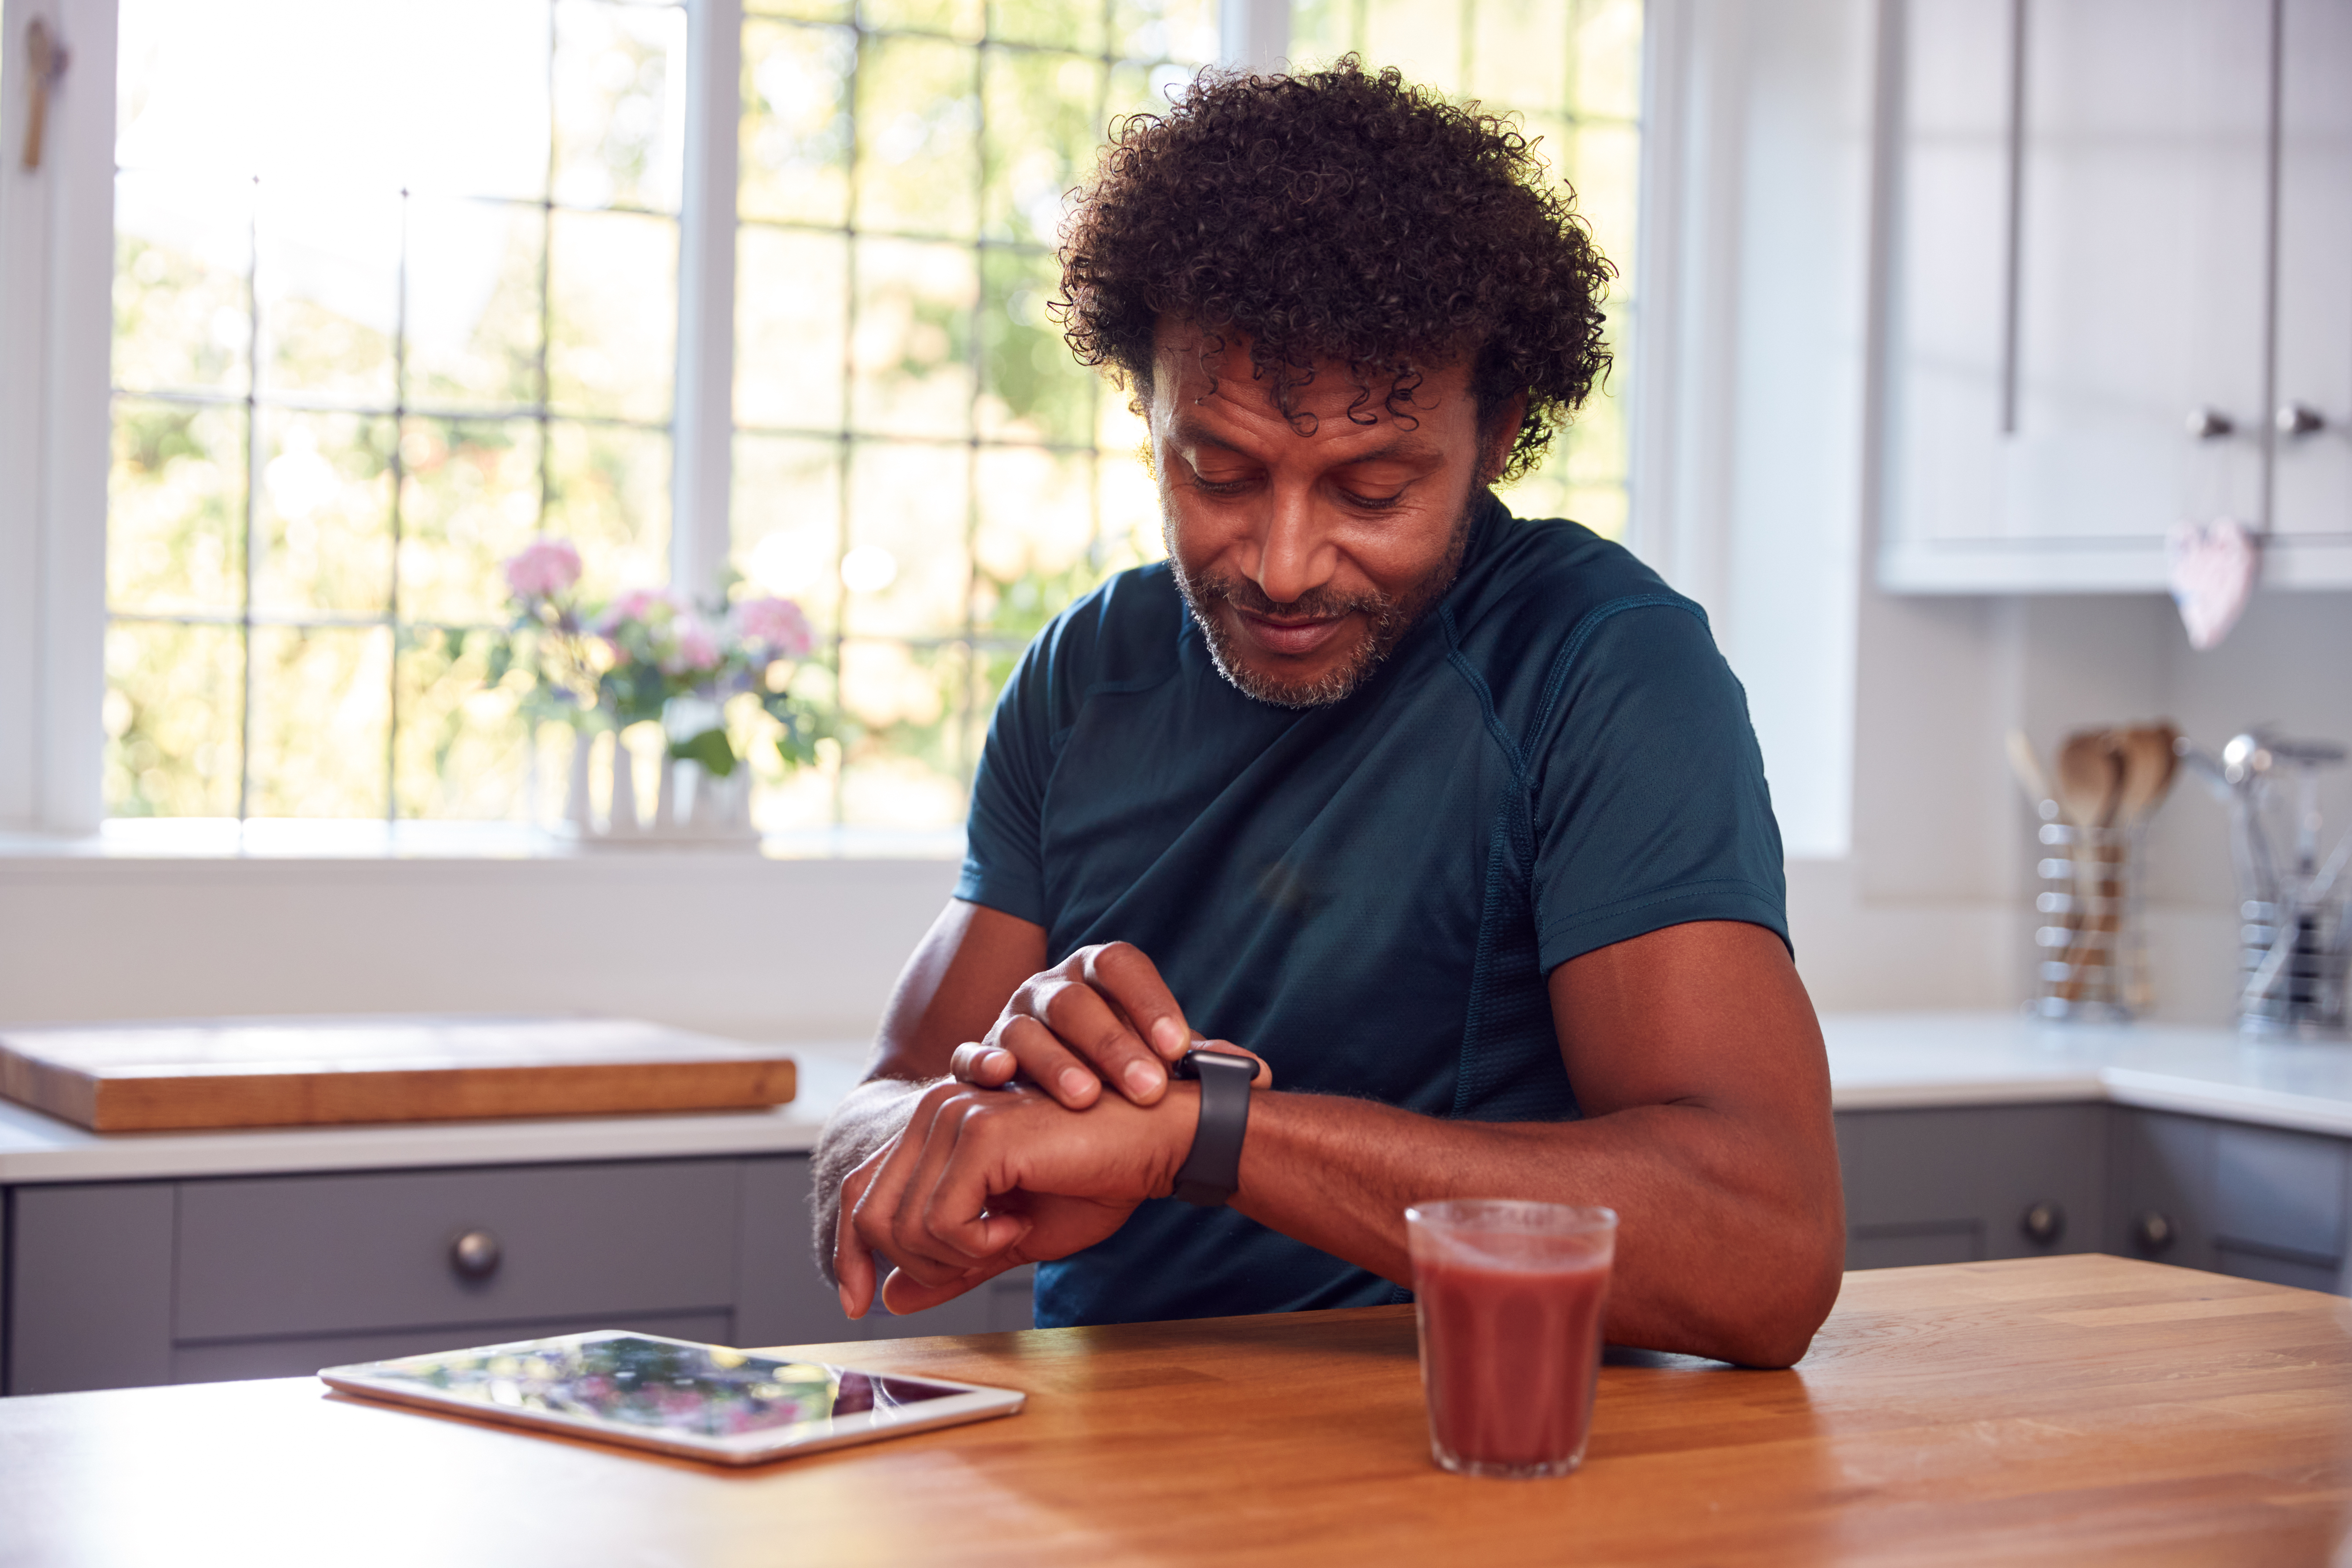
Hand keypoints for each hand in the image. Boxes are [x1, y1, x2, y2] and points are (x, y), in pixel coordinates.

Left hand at [832, 1079, 1199, 1318]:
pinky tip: (1017, 1226)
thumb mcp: (1011, 1236)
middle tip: (981, 1258)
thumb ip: (951, 1262)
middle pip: (870, 1212)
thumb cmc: (1095, 1179)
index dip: (849, 1250)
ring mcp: (953, 1114)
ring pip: (901, 1223)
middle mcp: (933, 1109)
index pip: (858, 1190)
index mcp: (935, 1126)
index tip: (859, 1302)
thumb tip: (890, 1297)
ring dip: (954, 1256)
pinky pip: (941, 1220)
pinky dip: (977, 1245)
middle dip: (916, 1263)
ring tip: (1009, 1236)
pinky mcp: (980, 1132)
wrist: (1157, 1145)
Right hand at [945, 940, 1271, 1108]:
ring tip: (1085, 1100)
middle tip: (1148, 1089)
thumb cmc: (1116, 1075)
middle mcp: (1050, 989)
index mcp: (1097, 975)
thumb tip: (1259, 1073)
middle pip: (1076, 1001)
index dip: (1150, 1001)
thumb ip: (1199, 1065)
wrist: (1053, 1103)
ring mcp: (1010, 1020)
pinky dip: (980, 1063)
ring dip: (1055, 1063)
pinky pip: (969, 1054)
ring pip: (1025, 1029)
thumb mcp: (1157, 1064)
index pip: (1121, 966)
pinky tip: (999, 1078)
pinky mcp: (978, 1056)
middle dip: (1113, 1044)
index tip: (1179, 1047)